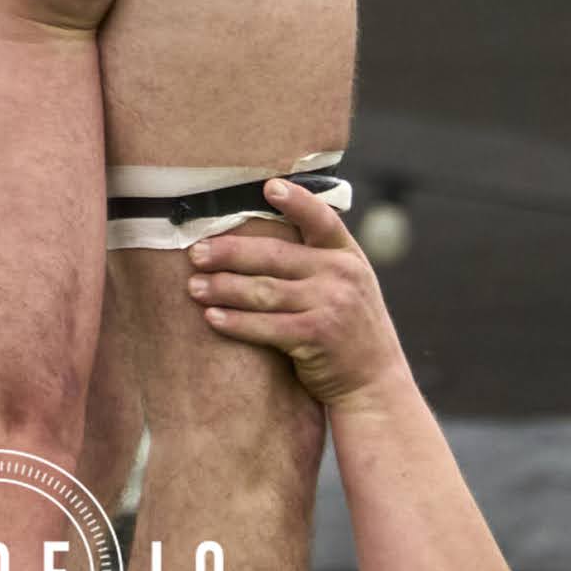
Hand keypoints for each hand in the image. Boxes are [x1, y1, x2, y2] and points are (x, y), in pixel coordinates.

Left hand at [186, 181, 409, 408]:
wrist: (376, 382)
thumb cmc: (350, 329)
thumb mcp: (350, 284)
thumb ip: (318, 260)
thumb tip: (261, 237)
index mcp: (348, 255)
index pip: (321, 219)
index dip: (296, 202)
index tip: (268, 187)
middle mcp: (341, 274)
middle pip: (275, 255)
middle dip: (230, 253)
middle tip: (196, 253)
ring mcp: (330, 305)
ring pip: (264, 291)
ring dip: (224, 287)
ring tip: (194, 286)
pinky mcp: (316, 336)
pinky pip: (266, 326)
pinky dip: (236, 321)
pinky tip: (212, 316)